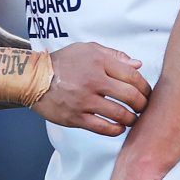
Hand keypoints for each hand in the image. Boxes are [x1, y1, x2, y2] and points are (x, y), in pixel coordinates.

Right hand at [34, 43, 150, 134]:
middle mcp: (93, 81)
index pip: (133, 76)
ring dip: (131, 119)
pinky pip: (102, 128)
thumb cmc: (62, 63)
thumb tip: (137, 65)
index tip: (146, 93)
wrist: (33, 78)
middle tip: (142, 108)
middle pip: (130, 96)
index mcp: (99, 62)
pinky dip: (116, 130)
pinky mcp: (75, 117)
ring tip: (132, 119)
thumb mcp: (88, 50)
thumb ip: (114, 56)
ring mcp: (84, 100)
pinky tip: (119, 128)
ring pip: (119, 114)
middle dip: (142, 104)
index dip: (145, 87)